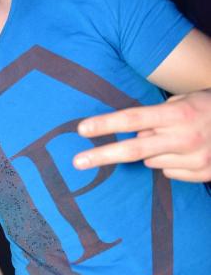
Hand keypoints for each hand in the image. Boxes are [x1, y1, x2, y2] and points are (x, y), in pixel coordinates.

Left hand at [73, 89, 210, 181]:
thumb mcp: (188, 100)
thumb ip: (160, 114)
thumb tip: (136, 132)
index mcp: (179, 114)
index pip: (134, 118)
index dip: (107, 124)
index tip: (82, 130)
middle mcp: (185, 137)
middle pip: (134, 149)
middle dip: (103, 155)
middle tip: (76, 162)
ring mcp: (194, 159)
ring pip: (151, 161)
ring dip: (153, 151)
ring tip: (176, 138)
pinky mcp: (202, 174)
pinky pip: (169, 172)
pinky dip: (171, 162)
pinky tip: (187, 151)